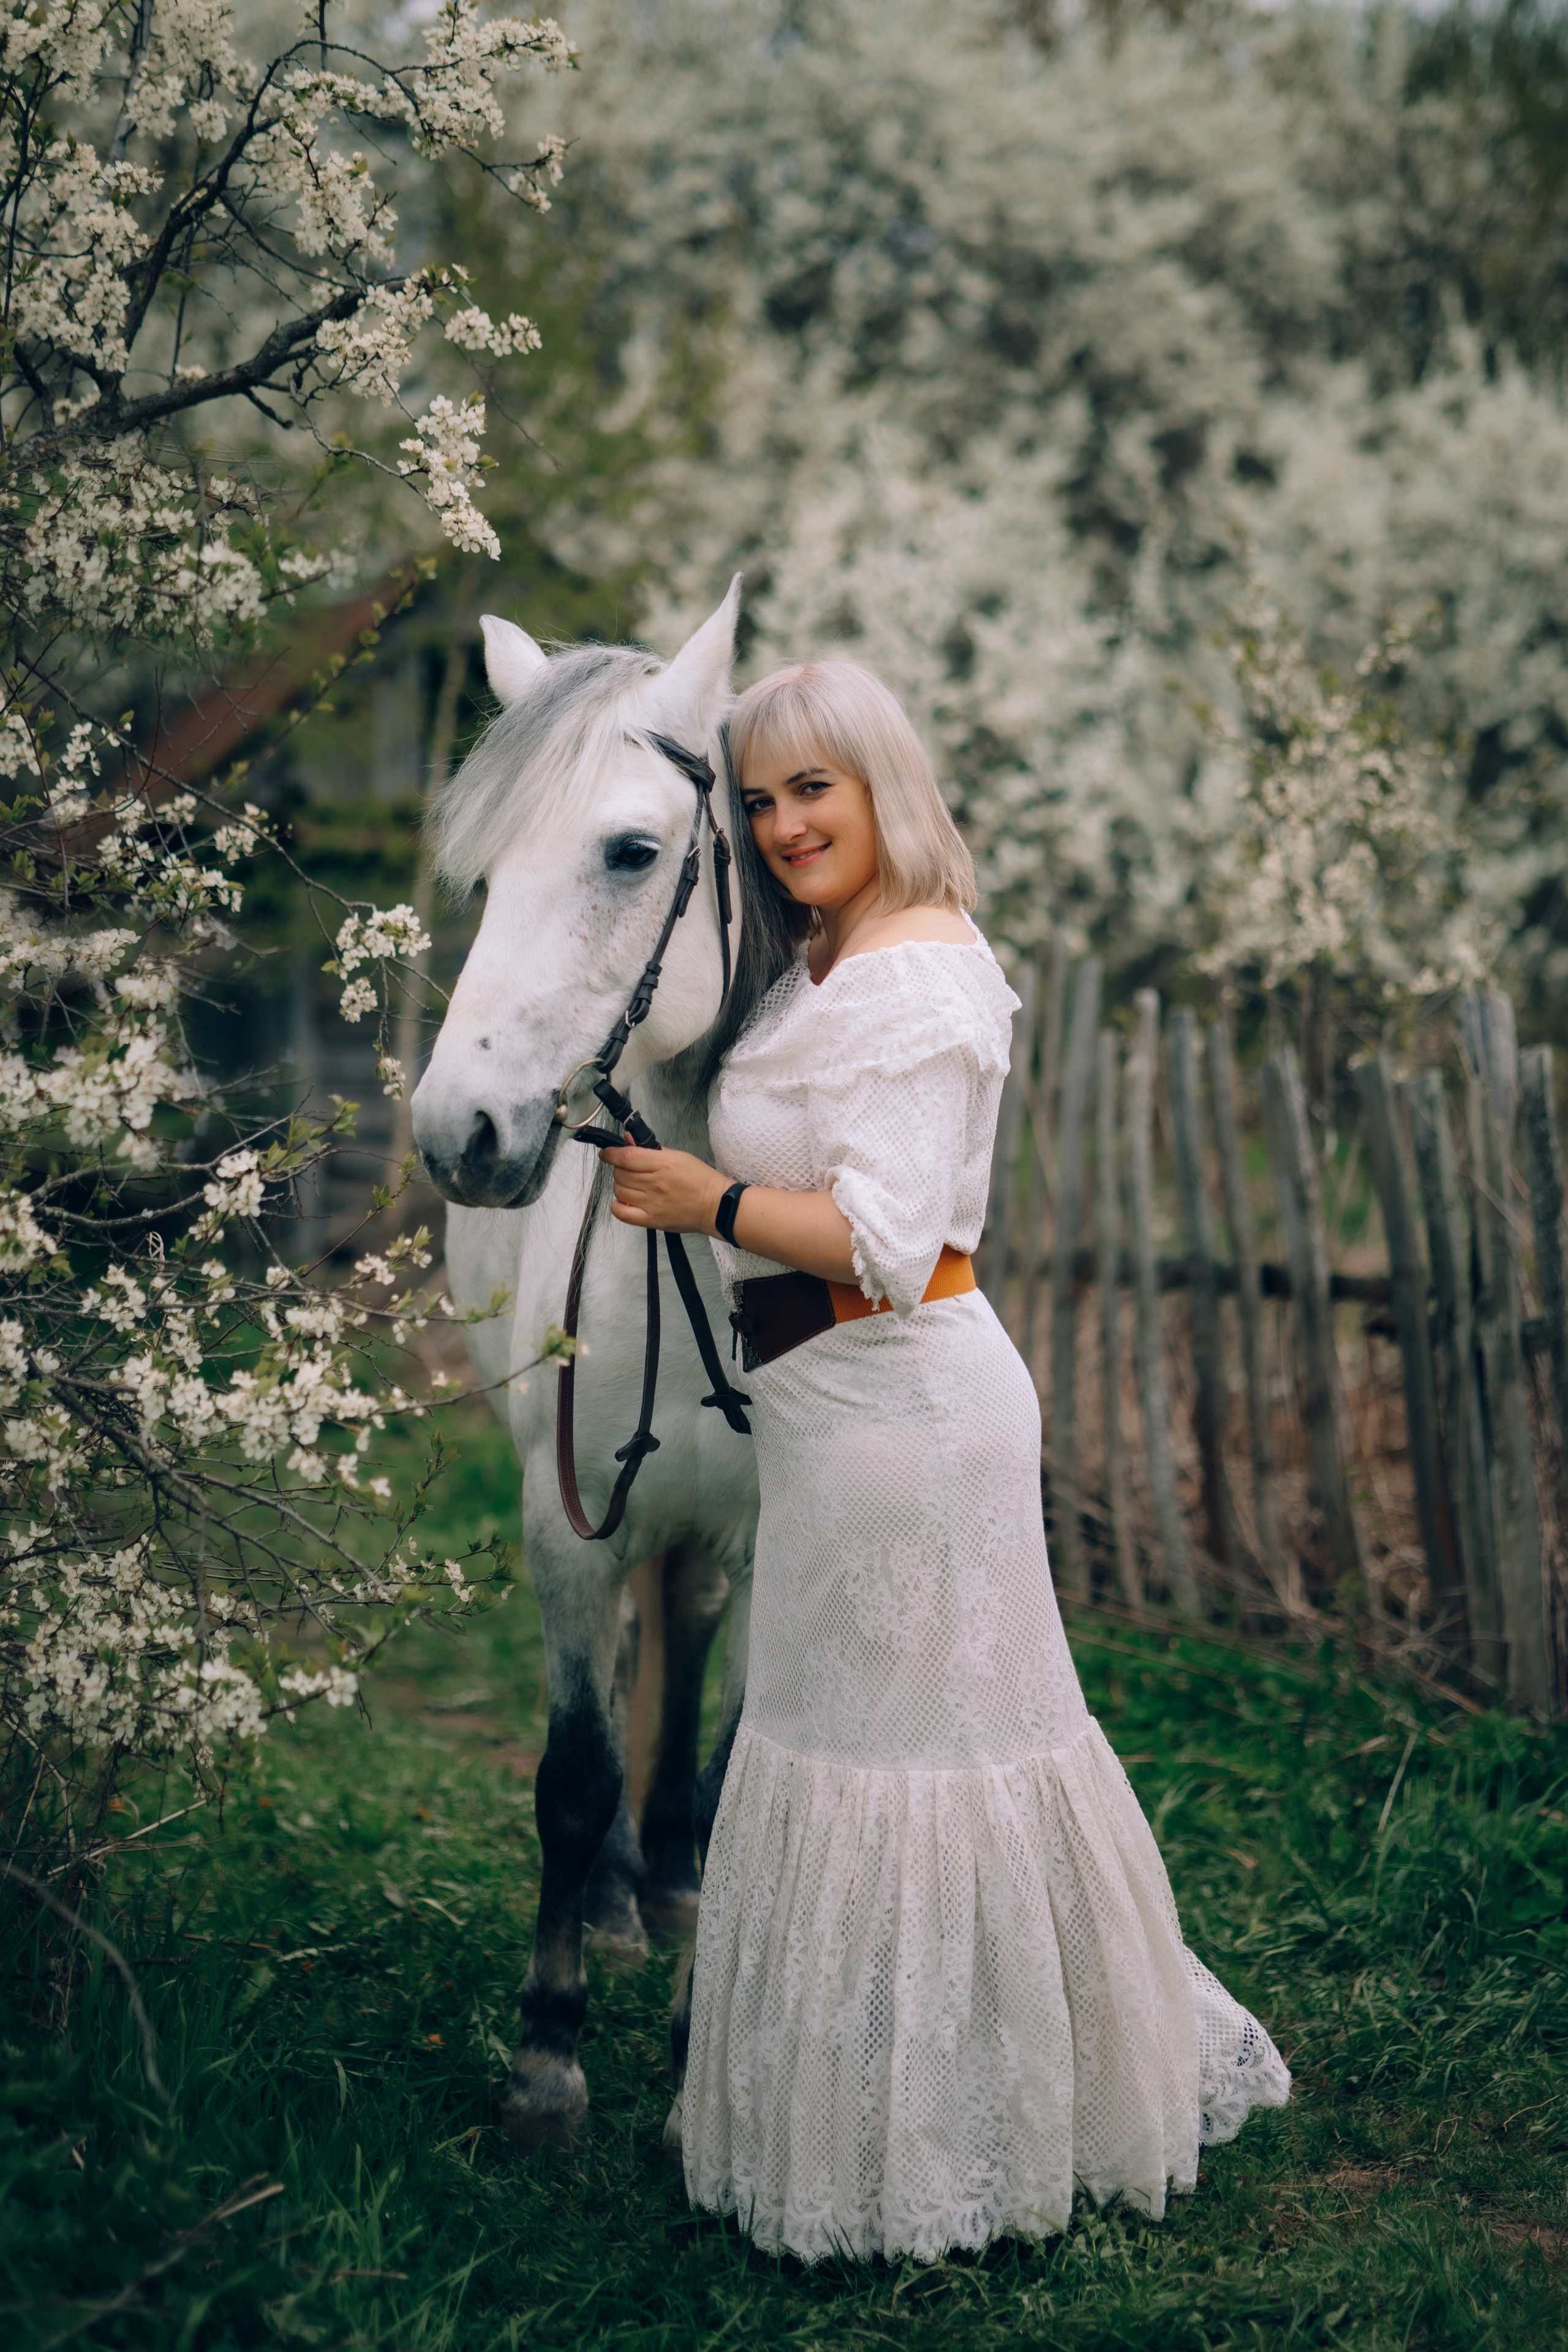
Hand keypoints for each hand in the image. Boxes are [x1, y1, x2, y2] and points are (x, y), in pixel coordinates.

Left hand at [602, 1143, 728, 1234]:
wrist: (715, 1206)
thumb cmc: (700, 1181)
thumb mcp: (678, 1156)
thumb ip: (651, 1149)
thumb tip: (629, 1141)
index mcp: (663, 1165)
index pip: (626, 1157)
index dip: (611, 1153)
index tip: (607, 1153)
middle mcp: (655, 1184)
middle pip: (620, 1173)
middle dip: (619, 1168)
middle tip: (628, 1169)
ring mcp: (652, 1204)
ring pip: (619, 1190)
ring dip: (620, 1185)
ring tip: (632, 1184)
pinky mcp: (651, 1220)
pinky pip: (622, 1213)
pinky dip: (617, 1205)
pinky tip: (626, 1200)